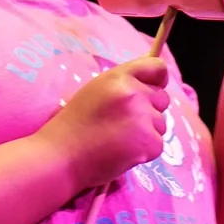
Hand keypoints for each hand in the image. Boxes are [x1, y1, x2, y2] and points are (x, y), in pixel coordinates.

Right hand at [37, 56, 171, 192]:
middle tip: (122, 123)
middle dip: (149, 110)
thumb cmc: (73, 125)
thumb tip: (151, 85)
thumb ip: (122, 86)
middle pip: (162, 98)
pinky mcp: (150, 142)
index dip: (157, 79)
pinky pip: (157, 143)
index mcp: (118, 78)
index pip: (156, 67)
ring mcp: (144, 118)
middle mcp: (134, 93)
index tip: (153, 88)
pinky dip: (144, 151)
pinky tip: (121, 152)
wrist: (61, 156)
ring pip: (161, 123)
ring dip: (146, 132)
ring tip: (118, 139)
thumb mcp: (94, 92)